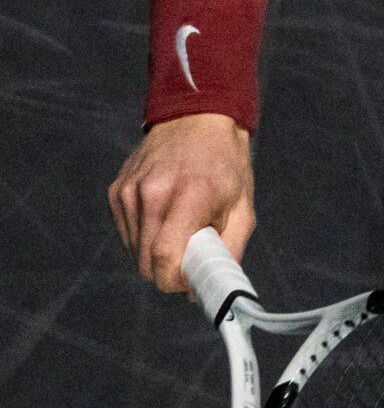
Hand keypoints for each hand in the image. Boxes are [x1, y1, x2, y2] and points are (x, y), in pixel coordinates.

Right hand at [108, 114, 253, 294]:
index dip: (176, 281)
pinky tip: (164, 218)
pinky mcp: (116, 192)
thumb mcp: (242, 208)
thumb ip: (229, 251)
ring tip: (180, 229)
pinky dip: (144, 238)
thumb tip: (211, 289)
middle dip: (168, 272)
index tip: (190, 281)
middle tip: (191, 256)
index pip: (165, 258)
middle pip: (146, 262)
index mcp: (188, 196)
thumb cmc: (225, 165)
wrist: (197, 119)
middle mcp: (151, 193)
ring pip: (134, 252)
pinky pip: (127, 234)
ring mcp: (129, 192)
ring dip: (156, 254)